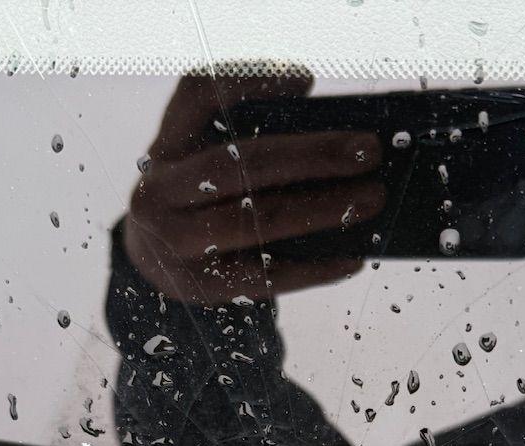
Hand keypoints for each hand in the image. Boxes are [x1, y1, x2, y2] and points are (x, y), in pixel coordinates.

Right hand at [124, 70, 384, 304]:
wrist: (152, 262)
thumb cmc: (199, 196)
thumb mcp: (205, 153)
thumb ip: (250, 124)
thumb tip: (322, 112)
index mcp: (166, 144)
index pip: (197, 95)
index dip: (249, 82)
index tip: (305, 79)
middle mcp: (159, 191)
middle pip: (242, 163)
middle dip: (313, 155)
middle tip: (368, 151)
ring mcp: (174, 243)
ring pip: (259, 221)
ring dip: (324, 209)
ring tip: (372, 198)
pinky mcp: (199, 286)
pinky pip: (267, 276)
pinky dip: (315, 268)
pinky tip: (352, 257)